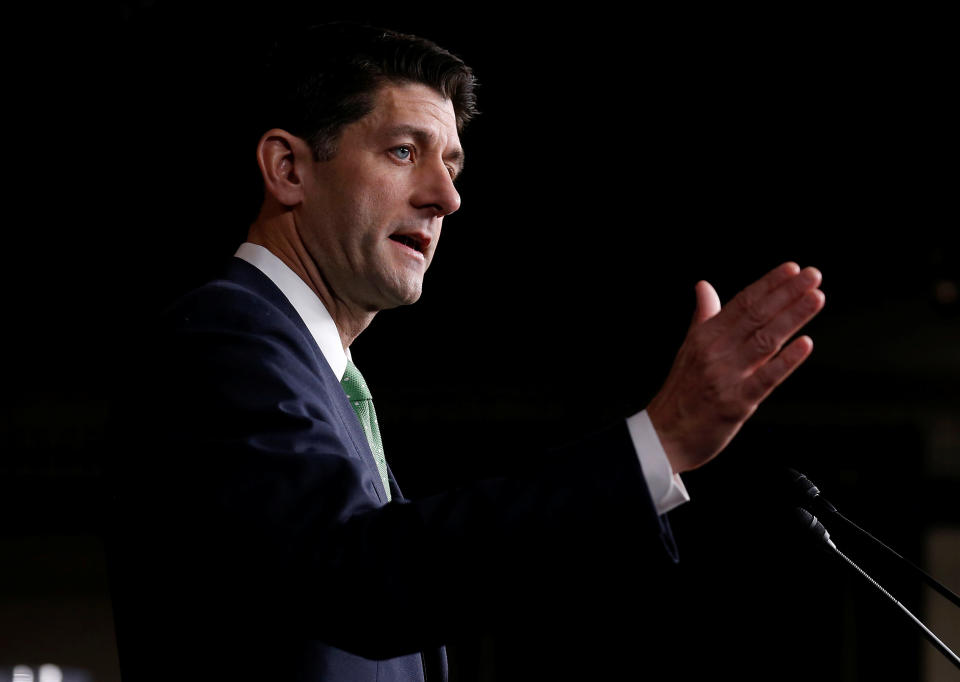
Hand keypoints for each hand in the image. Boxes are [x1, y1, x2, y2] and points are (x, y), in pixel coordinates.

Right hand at [646, 262, 823, 473]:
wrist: (663, 435)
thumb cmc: (680, 393)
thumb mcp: (688, 348)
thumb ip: (703, 316)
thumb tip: (703, 286)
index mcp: (704, 336)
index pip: (741, 303)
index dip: (768, 284)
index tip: (792, 269)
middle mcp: (715, 352)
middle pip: (756, 316)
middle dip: (787, 293)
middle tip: (813, 276)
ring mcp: (725, 377)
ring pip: (765, 341)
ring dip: (793, 317)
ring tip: (815, 299)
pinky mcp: (736, 404)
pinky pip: (765, 379)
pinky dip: (786, 361)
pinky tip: (805, 344)